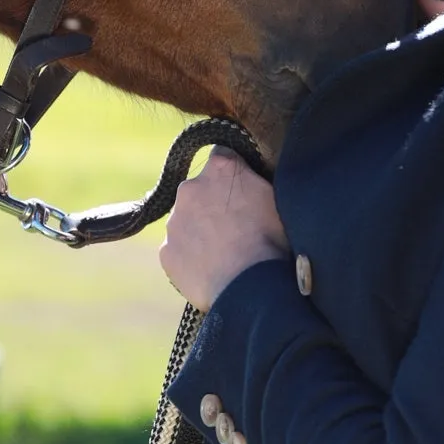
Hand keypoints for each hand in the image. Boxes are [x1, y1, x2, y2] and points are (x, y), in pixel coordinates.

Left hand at [159, 149, 290, 311]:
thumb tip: (253, 178)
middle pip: (200, 189)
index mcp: (221, 168)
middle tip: (237, 228)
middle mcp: (190, 188)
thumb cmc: (272, 242)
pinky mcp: (167, 251)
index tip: (244, 191)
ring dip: (202, 231)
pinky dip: (192, 257)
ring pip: (187, 220)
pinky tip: (214, 270)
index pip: (223, 156)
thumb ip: (256, 181)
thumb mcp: (276, 199)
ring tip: (227, 254)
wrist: (250, 287)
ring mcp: (175, 221)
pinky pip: (180, 250)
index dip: (235, 174)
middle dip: (213, 203)